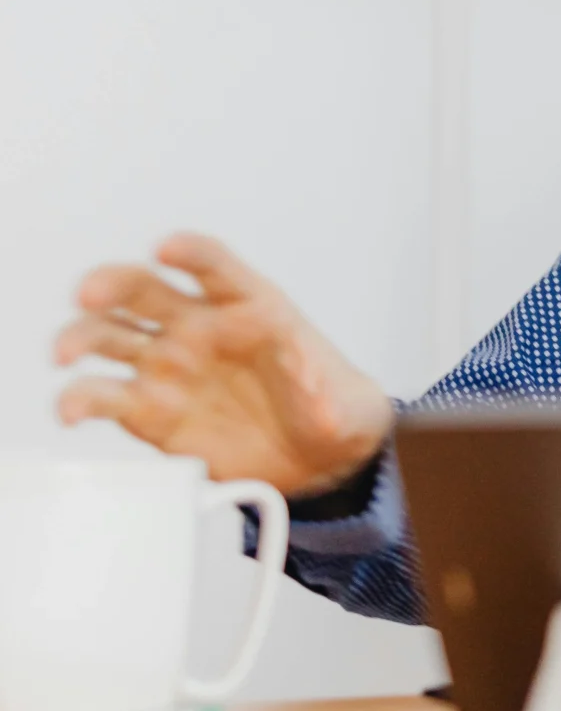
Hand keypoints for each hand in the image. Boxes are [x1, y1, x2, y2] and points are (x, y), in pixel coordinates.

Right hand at [53, 234, 391, 498]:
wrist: (318, 462)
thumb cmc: (330, 408)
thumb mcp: (343, 400)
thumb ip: (321, 387)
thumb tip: (311, 384)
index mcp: (248, 306)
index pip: (214, 266)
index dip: (189, 253)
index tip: (167, 249)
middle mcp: (197, 328)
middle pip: (141, 289)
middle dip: (110, 284)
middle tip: (91, 295)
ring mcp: (168, 368)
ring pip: (107, 336)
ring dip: (79, 337)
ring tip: (67, 355)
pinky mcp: (149, 412)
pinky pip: (104, 397)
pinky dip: (80, 400)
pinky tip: (73, 409)